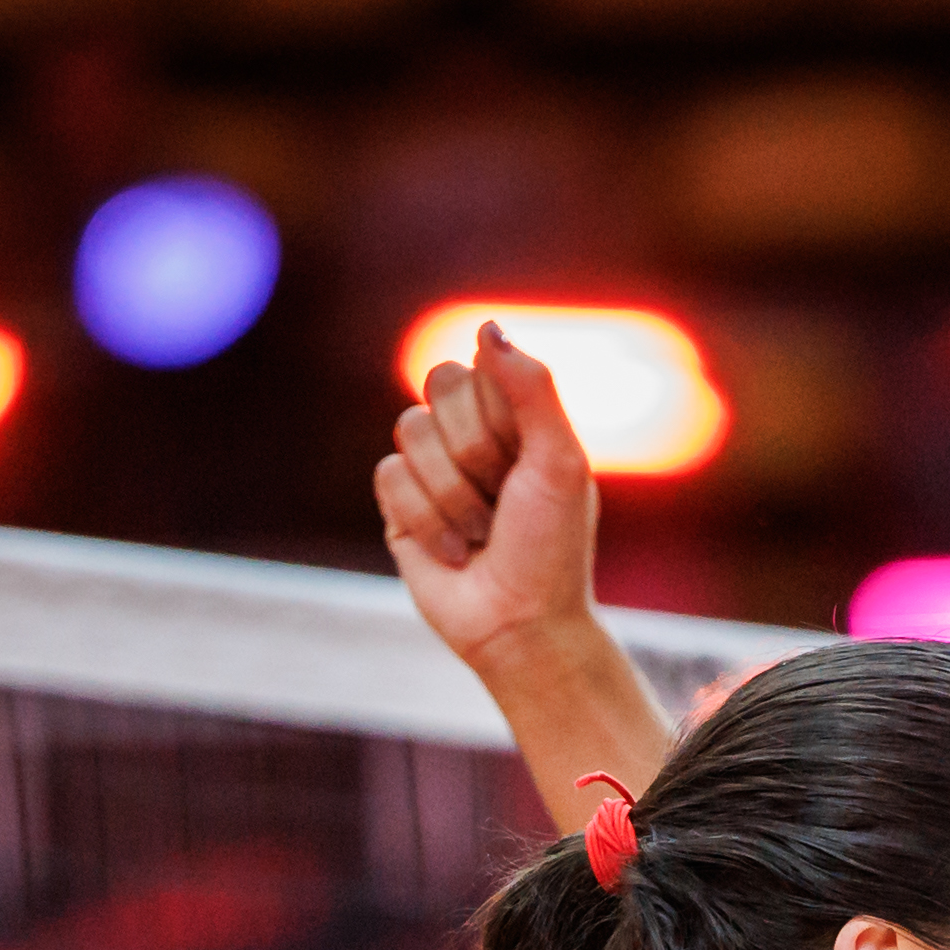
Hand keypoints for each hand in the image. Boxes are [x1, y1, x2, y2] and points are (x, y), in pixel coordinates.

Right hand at [375, 319, 600, 673]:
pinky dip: (427, 518)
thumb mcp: (560, 462)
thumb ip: (532, 388)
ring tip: (482, 533)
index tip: (526, 462)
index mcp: (516, 415)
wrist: (521, 625)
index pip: (481, 363)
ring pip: (411, 431)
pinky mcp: (398, 504)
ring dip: (454, 493)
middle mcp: (471, 432)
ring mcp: (431, 466)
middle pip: (439, 384)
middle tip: (504, 498)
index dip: (500, 413)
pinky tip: (454, 552)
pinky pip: (388, 474)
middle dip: (476, 450)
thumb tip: (486, 325)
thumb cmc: (552, 547)